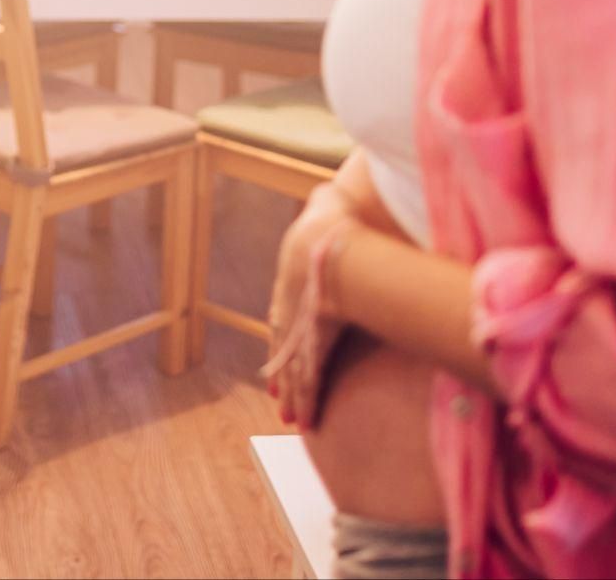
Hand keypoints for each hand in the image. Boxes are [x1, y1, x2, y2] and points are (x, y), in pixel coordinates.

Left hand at [266, 183, 360, 430]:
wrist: (327, 240)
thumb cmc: (332, 219)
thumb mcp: (327, 209)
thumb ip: (331, 206)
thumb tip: (335, 194)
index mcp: (294, 283)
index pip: (286, 320)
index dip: (284, 342)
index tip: (280, 360)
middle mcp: (292, 311)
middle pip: (287, 352)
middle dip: (285, 379)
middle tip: (280, 404)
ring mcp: (301, 329)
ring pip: (296, 372)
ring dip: (294, 397)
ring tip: (292, 419)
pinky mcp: (314, 344)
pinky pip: (310, 380)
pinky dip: (308, 400)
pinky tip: (305, 421)